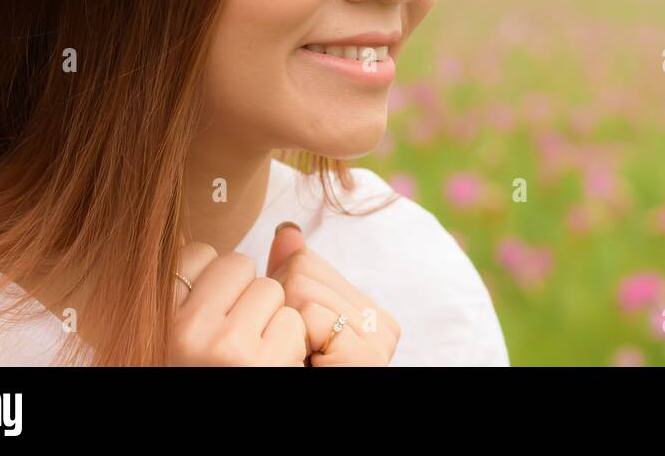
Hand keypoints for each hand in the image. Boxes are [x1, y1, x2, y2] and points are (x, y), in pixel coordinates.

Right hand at [167, 242, 307, 365]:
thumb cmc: (208, 364)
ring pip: (269, 288)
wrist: (228, 427)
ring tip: (253, 351)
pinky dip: (290, 342)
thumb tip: (195, 231)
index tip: (214, 310)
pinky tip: (271, 363)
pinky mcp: (263, 360)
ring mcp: (226, 344)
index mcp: (162, 320)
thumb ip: (191, 284)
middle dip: (246, 292)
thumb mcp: (181, 331)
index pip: (196, 254)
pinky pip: (292, 319)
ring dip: (271, 316)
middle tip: (236, 335)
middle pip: (238, 263)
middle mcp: (187, 330)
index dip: (216, 278)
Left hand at [267, 222, 400, 366]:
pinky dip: (294, 341)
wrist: (305, 437)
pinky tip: (308, 363)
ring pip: (301, 287)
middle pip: (302, 269)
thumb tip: (286, 228)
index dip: (281, 299)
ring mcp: (379, 339)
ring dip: (283, 327)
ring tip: (298, 359)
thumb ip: (291, 279)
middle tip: (293, 349)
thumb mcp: (291, 323)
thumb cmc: (294, 370)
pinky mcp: (366, 356)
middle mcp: (383, 324)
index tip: (293, 339)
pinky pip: (310, 312)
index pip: (306, 262)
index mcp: (370, 313)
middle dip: (281, 309)